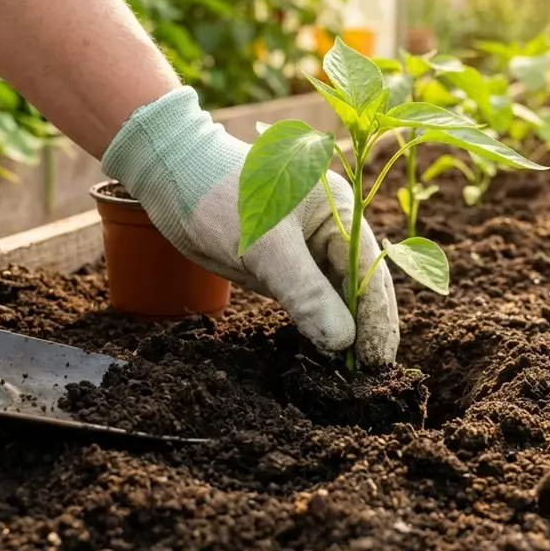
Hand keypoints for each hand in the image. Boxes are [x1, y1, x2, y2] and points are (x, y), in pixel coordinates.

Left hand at [101, 87, 399, 365]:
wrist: (171, 175)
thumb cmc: (218, 196)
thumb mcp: (264, 247)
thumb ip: (305, 292)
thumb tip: (342, 341)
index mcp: (339, 210)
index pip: (370, 270)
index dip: (378, 318)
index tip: (378, 361)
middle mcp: (332, 227)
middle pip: (361, 284)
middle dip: (367, 327)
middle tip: (371, 375)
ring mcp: (309, 246)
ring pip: (337, 294)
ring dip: (345, 329)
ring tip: (352, 371)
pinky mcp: (286, 263)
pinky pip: (311, 296)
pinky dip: (318, 322)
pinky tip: (324, 350)